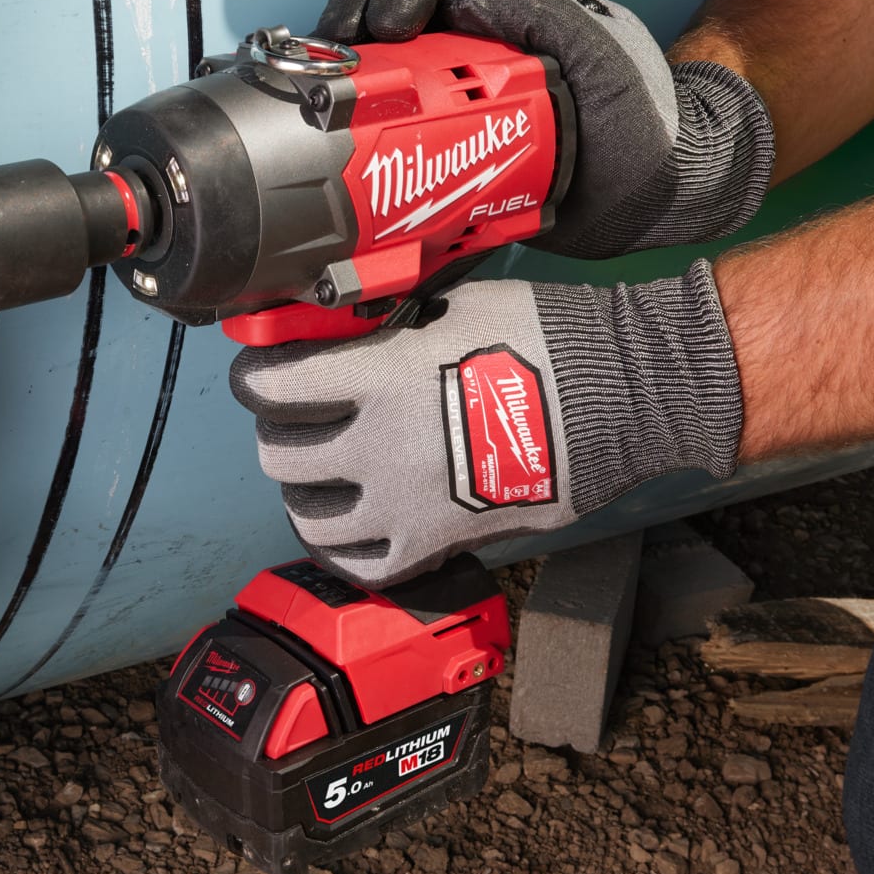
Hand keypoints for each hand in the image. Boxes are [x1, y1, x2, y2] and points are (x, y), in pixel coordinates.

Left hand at [229, 270, 742, 585]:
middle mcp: (380, 447)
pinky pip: (365, 566)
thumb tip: (360, 331)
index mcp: (379, 378)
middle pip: (281, 455)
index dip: (254, 378)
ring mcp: (405, 505)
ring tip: (321, 478)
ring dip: (306, 494)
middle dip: (278, 434)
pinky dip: (347, 551)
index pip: (275, 385)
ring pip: (310, 517)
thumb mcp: (457, 307)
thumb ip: (395, 326)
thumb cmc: (549, 342)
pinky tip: (353, 528)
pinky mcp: (437, 543)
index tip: (256, 375)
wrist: (619, 401)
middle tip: (294, 422)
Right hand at [316, 0, 772, 258]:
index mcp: (517, 2)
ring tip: (327, 93)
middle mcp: (482, 37)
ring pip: (390, 59)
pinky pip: (397, 122)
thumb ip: (541, 15)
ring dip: (351, 66)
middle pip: (401, 4)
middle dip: (359, 17)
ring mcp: (462, 88)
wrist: (662, 198)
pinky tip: (347, 140)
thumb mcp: (603, 56)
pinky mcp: (452, 138)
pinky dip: (365, 124)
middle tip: (341, 55)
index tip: (392, 25)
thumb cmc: (646, 120)